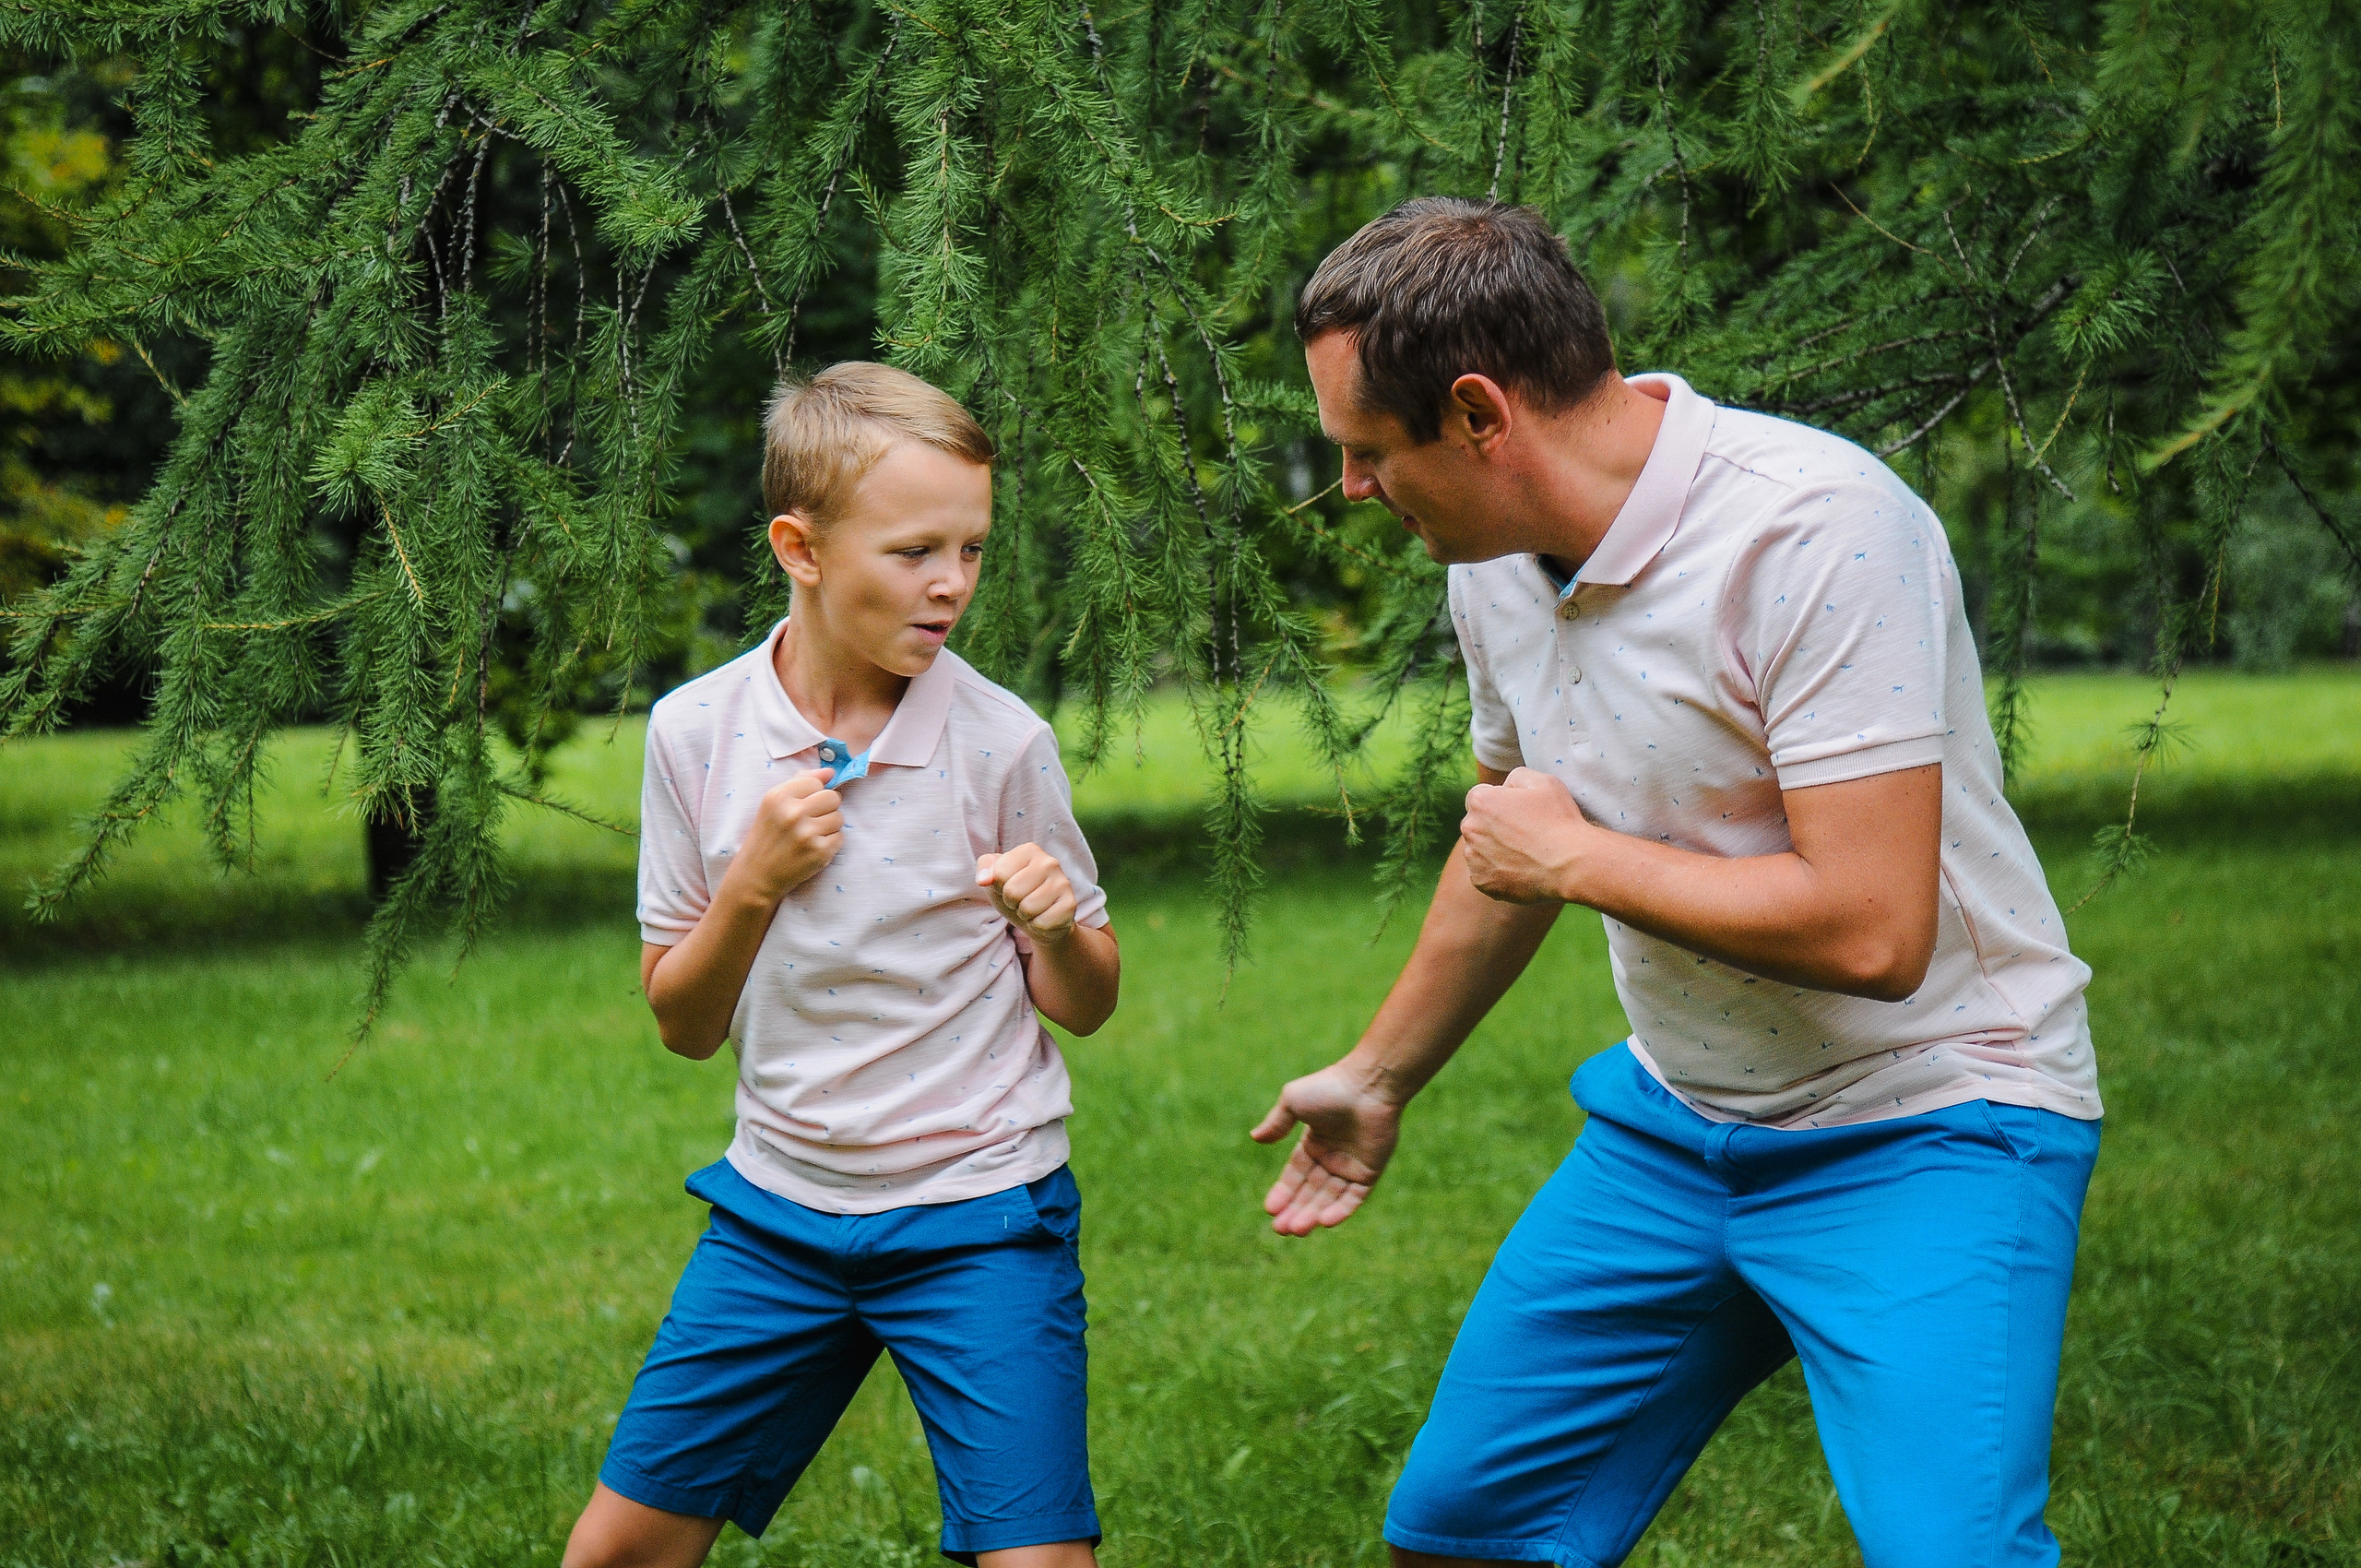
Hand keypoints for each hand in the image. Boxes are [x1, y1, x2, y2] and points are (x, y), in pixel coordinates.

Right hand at [731, 770, 842, 900]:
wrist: (757, 876)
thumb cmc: (767, 836)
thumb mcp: (773, 803)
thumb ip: (800, 782)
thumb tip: (830, 771)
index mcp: (778, 796)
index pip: (816, 782)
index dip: (813, 794)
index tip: (802, 806)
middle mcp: (792, 813)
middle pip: (833, 797)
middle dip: (826, 808)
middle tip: (810, 821)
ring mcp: (807, 834)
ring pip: (839, 817)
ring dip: (829, 826)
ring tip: (810, 835)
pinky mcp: (819, 853)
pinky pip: (840, 837)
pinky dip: (830, 843)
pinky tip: (813, 848)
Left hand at [976, 842, 1077, 944]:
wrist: (1040, 918)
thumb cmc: (1015, 893)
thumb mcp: (995, 878)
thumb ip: (985, 868)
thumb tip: (984, 880)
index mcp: (1030, 850)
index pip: (999, 873)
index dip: (999, 886)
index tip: (1008, 886)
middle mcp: (1050, 862)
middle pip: (1012, 891)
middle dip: (1011, 902)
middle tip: (1020, 900)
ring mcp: (1063, 883)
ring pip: (1027, 908)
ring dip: (1024, 914)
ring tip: (1031, 908)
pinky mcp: (1070, 905)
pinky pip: (1041, 922)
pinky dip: (1037, 925)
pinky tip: (1043, 917)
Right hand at [1249, 1061, 1402, 1235]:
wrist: (1367, 1086)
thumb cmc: (1329, 1088)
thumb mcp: (1293, 1101)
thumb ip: (1276, 1122)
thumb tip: (1255, 1137)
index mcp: (1313, 1143)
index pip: (1295, 1175)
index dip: (1283, 1193)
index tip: (1270, 1210)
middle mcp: (1331, 1157)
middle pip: (1310, 1192)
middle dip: (1295, 1210)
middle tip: (1280, 1230)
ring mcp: (1351, 1166)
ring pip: (1330, 1198)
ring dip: (1313, 1214)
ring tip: (1297, 1229)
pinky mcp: (1370, 1172)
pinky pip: (1354, 1197)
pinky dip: (1340, 1210)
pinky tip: (1324, 1222)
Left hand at [1461, 766, 1587, 904]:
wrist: (1570, 865)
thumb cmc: (1559, 821)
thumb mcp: (1543, 781)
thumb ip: (1516, 777)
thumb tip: (1505, 787)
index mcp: (1480, 802)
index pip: (1480, 797)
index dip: (1501, 802)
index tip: (1520, 813)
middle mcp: (1470, 829)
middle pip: (1477, 823)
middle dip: (1494, 826)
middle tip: (1524, 834)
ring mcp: (1474, 858)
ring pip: (1480, 849)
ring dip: (1494, 849)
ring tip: (1525, 853)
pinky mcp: (1481, 882)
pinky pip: (1485, 873)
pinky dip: (1498, 872)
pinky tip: (1521, 869)